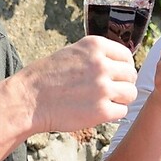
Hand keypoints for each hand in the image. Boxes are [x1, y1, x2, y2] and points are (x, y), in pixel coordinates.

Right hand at [12, 37, 137, 133]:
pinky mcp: (101, 110)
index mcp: (95, 46)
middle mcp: (101, 64)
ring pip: (130, 94)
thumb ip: (97, 55)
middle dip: (123, 84)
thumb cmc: (47, 77)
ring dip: (121, 100)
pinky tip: (98, 112)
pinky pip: (122, 112)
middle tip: (109, 92)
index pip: (127, 56)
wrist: (28, 100)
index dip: (124, 68)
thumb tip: (123, 64)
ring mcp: (102, 87)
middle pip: (131, 75)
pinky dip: (113, 114)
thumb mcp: (73, 52)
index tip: (116, 76)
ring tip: (105, 102)